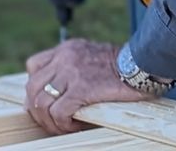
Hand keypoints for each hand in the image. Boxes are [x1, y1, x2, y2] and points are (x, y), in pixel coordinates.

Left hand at [22, 39, 152, 134]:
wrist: (143, 65)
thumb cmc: (124, 66)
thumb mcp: (92, 55)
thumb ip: (74, 66)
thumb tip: (59, 91)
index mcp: (66, 49)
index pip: (34, 66)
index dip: (36, 88)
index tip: (45, 102)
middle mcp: (64, 57)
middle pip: (32, 86)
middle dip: (37, 109)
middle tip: (50, 122)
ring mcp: (71, 72)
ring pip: (41, 101)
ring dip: (49, 120)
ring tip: (63, 127)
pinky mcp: (82, 88)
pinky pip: (59, 111)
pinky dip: (63, 123)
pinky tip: (75, 125)